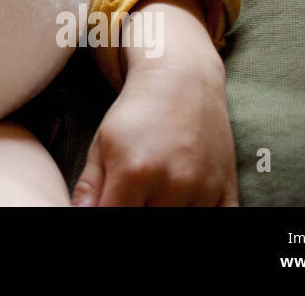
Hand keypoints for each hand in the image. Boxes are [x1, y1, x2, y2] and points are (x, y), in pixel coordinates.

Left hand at [71, 0, 237, 205]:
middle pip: (147, 223)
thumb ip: (90, 185)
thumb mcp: (103, 142)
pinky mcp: (226, 190)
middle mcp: (172, 184)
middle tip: (133, 193)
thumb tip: (77, 214)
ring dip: (165, 213)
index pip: (113, 218)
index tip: (110, 202)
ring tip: (154, 194)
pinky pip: (221, 221)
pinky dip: (203, 217)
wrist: (183, 80)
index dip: (107, 214)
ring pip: (180, 223)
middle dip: (135, 210)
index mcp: (134, 172)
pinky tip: (185, 202)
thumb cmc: (137, 111)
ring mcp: (203, 189)